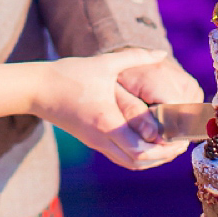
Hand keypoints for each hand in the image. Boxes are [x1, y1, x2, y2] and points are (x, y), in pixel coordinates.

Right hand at [38, 50, 191, 171]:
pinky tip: (149, 142)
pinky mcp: (92, 141)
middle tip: (179, 144)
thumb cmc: (68, 74)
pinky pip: (120, 157)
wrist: (37, 89)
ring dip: (151, 159)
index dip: (164, 148)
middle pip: (139, 162)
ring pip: (130, 163)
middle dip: (163, 156)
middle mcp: (102, 137)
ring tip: (168, 145)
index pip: (142, 148)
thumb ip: (134, 57)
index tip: (180, 137)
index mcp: (107, 120)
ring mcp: (96, 142)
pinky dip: (138, 156)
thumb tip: (160, 53)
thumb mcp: (103, 63)